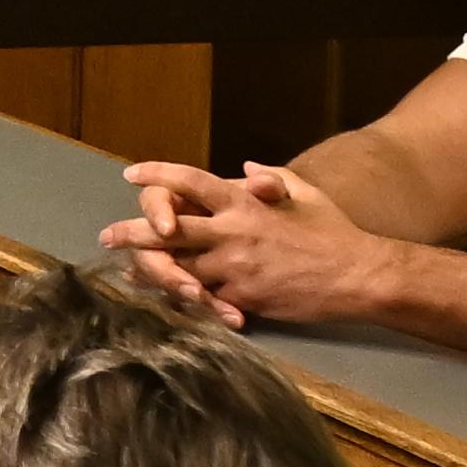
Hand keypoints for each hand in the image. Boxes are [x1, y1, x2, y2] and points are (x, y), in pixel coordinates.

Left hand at [100, 157, 383, 325]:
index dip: (158, 175)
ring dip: (153, 271)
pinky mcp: (243, 298)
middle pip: (168, 231)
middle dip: (133, 232)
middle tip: (108, 235)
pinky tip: (167, 299)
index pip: (191, 182)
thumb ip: (270, 177)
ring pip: (180, 269)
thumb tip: (246, 167)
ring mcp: (235, 268)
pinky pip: (206, 299)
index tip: (132, 175)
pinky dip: (188, 298)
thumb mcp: (303, 193)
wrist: (358, 276)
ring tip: (129, 272)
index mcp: (244, 203)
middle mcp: (232, 233)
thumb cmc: (333, 231)